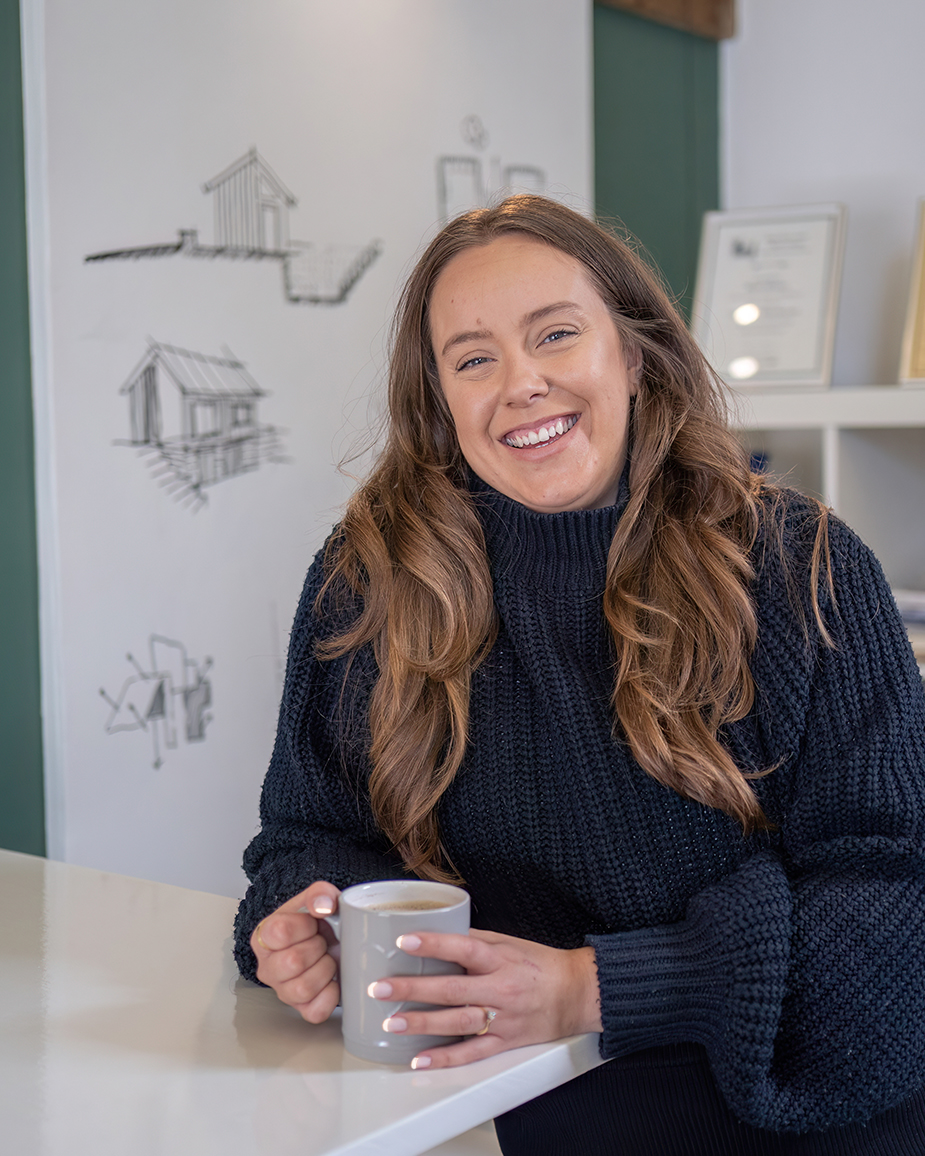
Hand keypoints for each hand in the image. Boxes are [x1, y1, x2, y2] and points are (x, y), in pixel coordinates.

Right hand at [250, 881, 341, 1023]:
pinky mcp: (300, 1009)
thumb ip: (319, 893)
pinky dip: (331, 995)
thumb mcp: (317, 899)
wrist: (325, 940)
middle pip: (292, 962)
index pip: (279, 932)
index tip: (313, 924)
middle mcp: (267, 967)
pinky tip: (331, 980)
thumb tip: (323, 906)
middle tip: (322, 942)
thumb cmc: (316, 923)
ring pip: (303, 989)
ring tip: (326, 959)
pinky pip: (316, 1010)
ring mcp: (282, 991)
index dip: (305, 926)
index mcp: (264, 936)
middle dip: (318, 948)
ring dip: (325, 970)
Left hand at [369, 927, 601, 1068]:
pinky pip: (472, 1053)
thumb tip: (438, 933)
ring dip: (423, 1024)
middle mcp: (500, 989)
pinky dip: (446, 1057)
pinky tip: (420, 1058)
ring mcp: (503, 1019)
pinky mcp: (506, 1042)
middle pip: (453, 989)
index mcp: (501, 959)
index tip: (405, 941)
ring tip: (392, 1022)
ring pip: (458, 1022)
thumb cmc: (540, 964)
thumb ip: (475, 939)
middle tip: (381, 988)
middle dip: (414, 989)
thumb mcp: (509, 943)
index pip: (464, 948)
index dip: (434, 944)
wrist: (577, 994)